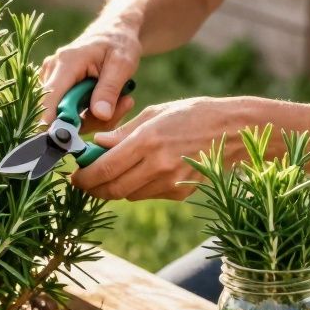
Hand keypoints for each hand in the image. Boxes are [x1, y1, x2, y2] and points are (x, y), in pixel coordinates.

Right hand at [40, 23, 140, 130]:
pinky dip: (91, 115)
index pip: (49, 98)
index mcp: (66, 63)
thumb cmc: (119, 44)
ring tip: (123, 101)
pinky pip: (71, 114)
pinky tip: (110, 102)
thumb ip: (109, 89)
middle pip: (59, 113)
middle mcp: (52, 72)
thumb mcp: (122, 64)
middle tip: (124, 106)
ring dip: (95, 118)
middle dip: (91, 120)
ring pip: (67, 117)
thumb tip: (100, 114)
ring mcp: (52, 81)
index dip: (52, 122)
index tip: (63, 141)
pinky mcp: (58, 90)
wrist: (114, 33)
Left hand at [72, 97, 249, 200]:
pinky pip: (148, 195)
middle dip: (92, 188)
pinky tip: (141, 172)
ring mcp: (170, 182)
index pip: (104, 168)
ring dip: (113, 187)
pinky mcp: (180, 193)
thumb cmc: (193, 114)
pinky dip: (137, 187)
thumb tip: (96, 145)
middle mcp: (157, 165)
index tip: (74, 175)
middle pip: (112, 189)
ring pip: (128, 195)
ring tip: (110, 172)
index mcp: (147, 141)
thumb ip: (123, 133)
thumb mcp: (155, 114)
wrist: (234, 132)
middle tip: (84, 180)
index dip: (84, 176)